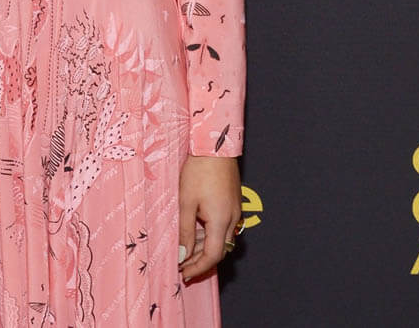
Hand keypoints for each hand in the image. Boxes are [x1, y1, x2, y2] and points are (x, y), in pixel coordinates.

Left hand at [177, 154, 240, 280]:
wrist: (214, 146)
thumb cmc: (198, 170)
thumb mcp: (186, 202)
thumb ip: (185, 230)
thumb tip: (183, 254)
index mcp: (221, 220)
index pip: (213, 256)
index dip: (198, 267)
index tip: (184, 273)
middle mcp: (232, 218)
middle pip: (219, 250)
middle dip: (201, 261)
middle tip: (183, 266)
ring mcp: (235, 210)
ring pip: (222, 238)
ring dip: (205, 247)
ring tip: (186, 250)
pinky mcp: (233, 202)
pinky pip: (224, 226)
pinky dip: (211, 234)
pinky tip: (197, 231)